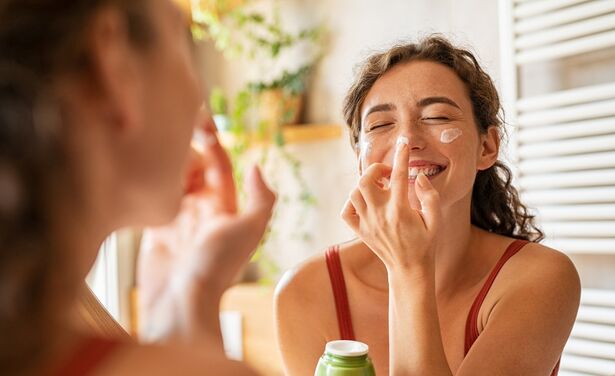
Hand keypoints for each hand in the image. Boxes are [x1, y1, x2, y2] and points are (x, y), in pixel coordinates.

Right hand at [137, 117, 275, 341]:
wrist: (180, 301)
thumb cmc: (217, 267)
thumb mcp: (249, 230)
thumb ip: (260, 198)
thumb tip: (255, 166)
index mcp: (225, 206)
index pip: (218, 164)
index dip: (211, 141)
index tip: (198, 118)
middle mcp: (202, 209)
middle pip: (193, 167)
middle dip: (185, 149)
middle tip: (170, 133)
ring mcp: (177, 218)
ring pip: (172, 179)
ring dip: (167, 163)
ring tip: (156, 149)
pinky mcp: (154, 229)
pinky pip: (153, 198)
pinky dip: (150, 184)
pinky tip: (143, 169)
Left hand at [340, 136, 440, 272]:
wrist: (409, 269)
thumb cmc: (426, 244)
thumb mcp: (436, 220)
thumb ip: (430, 196)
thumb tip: (418, 177)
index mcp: (400, 210)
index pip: (398, 175)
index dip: (401, 156)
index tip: (403, 143)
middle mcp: (380, 215)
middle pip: (366, 181)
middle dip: (375, 169)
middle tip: (387, 173)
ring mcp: (367, 223)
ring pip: (354, 193)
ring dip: (365, 184)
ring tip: (379, 187)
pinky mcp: (360, 231)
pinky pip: (346, 211)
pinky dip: (352, 202)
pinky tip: (366, 202)